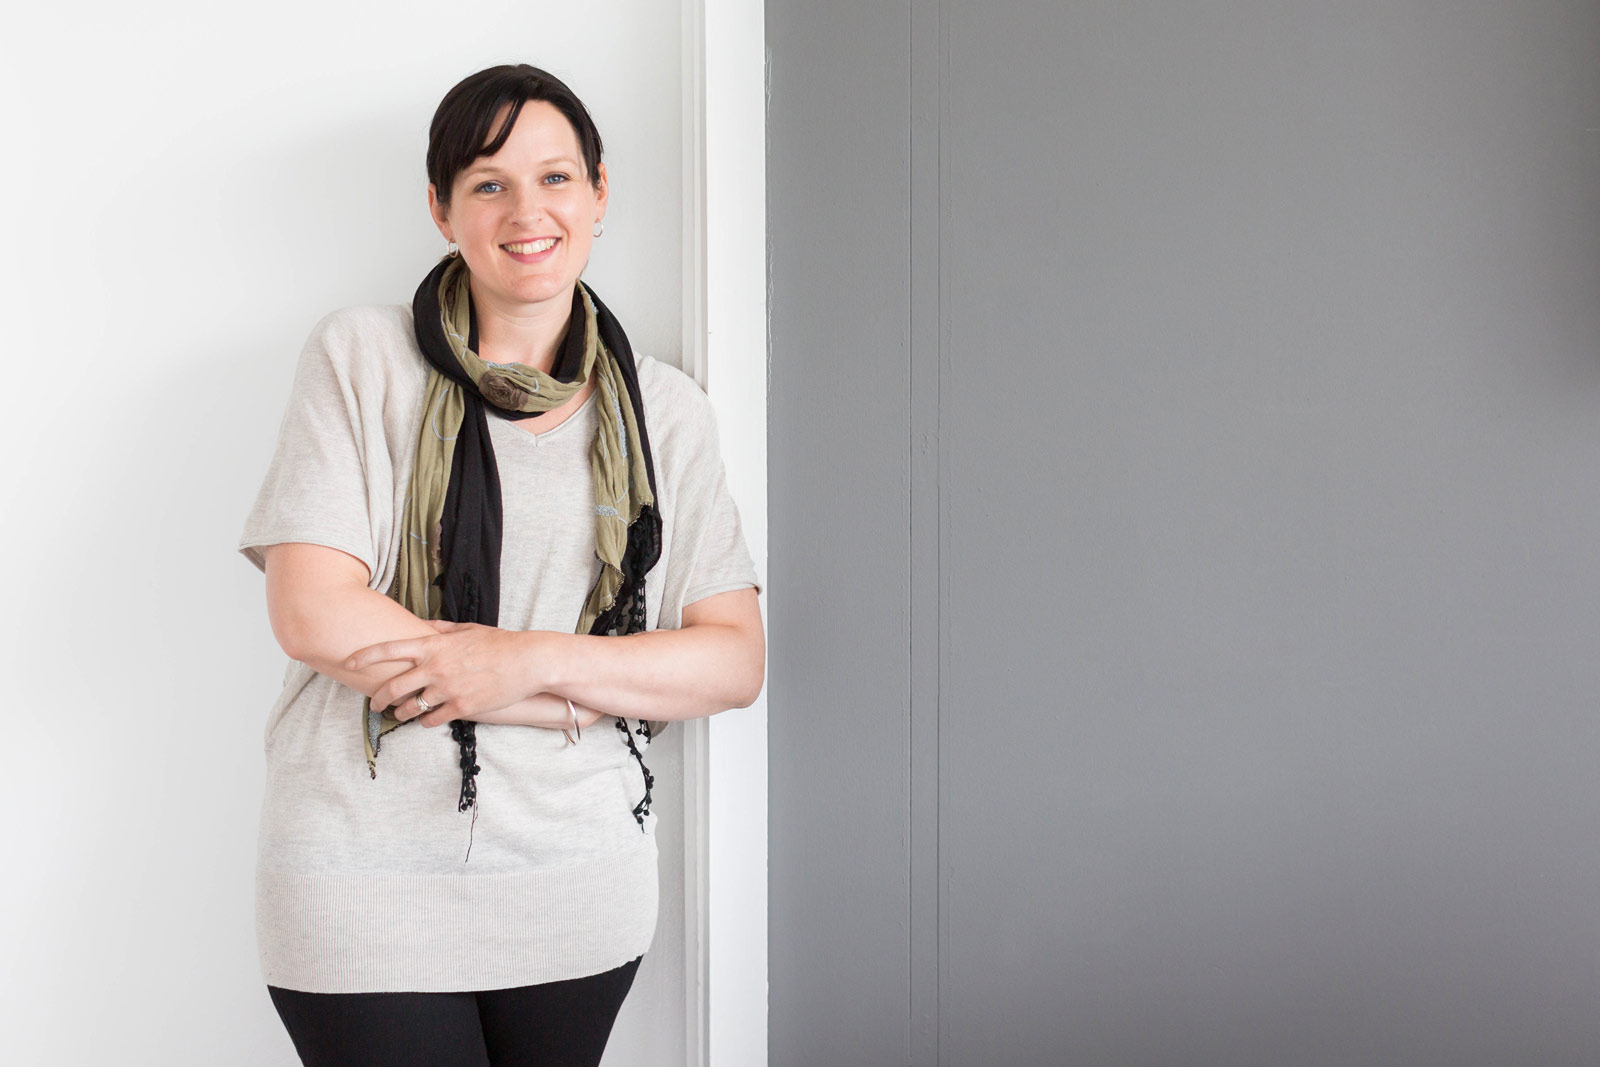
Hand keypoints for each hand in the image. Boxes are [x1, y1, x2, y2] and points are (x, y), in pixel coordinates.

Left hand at [344, 620, 562, 728]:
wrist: (528, 661)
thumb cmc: (499, 643)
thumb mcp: (467, 629)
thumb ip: (441, 629)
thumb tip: (423, 627)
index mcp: (434, 645)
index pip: (389, 649)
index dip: (364, 656)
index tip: (348, 661)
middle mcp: (436, 667)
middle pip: (393, 686)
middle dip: (378, 698)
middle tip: (374, 704)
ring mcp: (447, 688)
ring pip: (410, 707)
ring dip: (402, 713)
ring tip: (401, 714)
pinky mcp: (461, 706)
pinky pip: (432, 719)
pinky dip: (425, 721)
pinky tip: (427, 720)